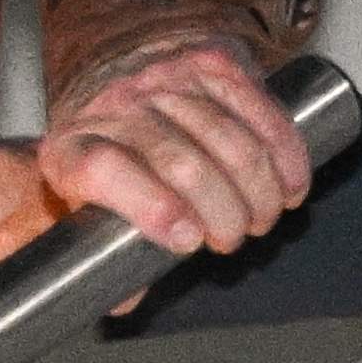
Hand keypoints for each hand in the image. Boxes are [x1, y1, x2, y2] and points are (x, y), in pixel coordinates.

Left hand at [31, 37, 312, 262]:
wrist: (109, 83)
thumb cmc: (102, 161)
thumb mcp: (78, 211)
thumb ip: (96, 263)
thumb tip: (124, 300)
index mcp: (73, 150)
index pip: (106, 170)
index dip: (152, 208)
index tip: (188, 240)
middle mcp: (115, 107)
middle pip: (179, 161)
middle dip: (221, 213)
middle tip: (230, 239)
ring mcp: (163, 79)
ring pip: (226, 138)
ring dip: (257, 190)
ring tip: (260, 218)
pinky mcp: (207, 62)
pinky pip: (256, 105)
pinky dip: (284, 151)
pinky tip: (289, 183)